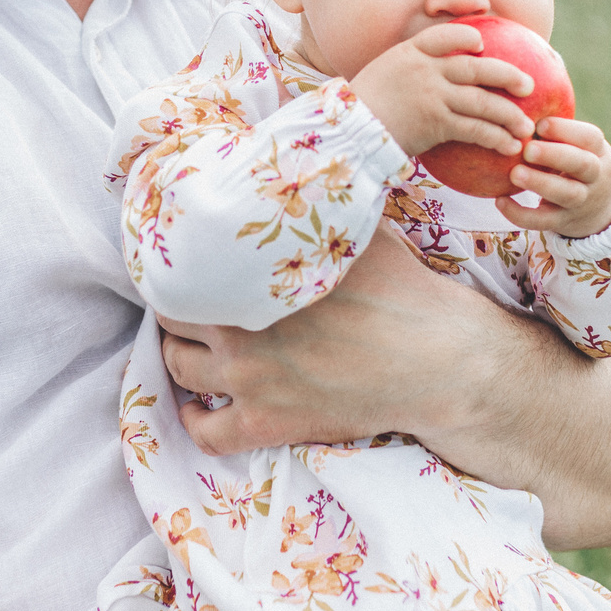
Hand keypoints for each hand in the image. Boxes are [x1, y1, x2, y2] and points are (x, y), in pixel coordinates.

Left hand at [158, 234, 496, 454]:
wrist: (436, 359)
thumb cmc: (401, 289)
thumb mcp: (354, 231)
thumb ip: (310, 212)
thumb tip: (293, 176)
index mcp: (253, 278)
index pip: (184, 267)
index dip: (181, 265)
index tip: (188, 265)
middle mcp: (239, 329)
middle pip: (173, 317)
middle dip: (178, 307)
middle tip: (190, 303)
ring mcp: (249, 381)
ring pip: (178, 369)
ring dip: (178, 356)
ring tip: (192, 346)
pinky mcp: (268, 424)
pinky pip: (207, 434)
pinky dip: (195, 420)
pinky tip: (200, 407)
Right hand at [351, 22, 535, 160]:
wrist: (346, 133)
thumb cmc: (361, 111)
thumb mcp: (382, 78)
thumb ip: (407, 74)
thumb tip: (428, 83)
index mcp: (409, 53)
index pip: (445, 35)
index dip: (468, 38)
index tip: (482, 45)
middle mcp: (425, 68)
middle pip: (477, 66)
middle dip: (507, 75)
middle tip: (528, 86)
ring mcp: (432, 94)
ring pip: (482, 100)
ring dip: (509, 115)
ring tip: (526, 127)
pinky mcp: (436, 122)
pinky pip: (475, 128)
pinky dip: (496, 137)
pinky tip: (508, 146)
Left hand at [496, 116, 610, 238]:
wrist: (602, 207)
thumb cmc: (577, 160)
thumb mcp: (579, 143)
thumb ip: (556, 125)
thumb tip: (517, 88)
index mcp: (596, 149)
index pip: (589, 137)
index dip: (566, 130)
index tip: (540, 124)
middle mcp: (594, 175)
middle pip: (582, 165)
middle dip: (555, 156)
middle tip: (528, 149)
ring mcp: (581, 200)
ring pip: (566, 194)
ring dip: (540, 184)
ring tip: (514, 174)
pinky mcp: (564, 221)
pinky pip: (544, 221)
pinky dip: (521, 215)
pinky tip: (500, 201)